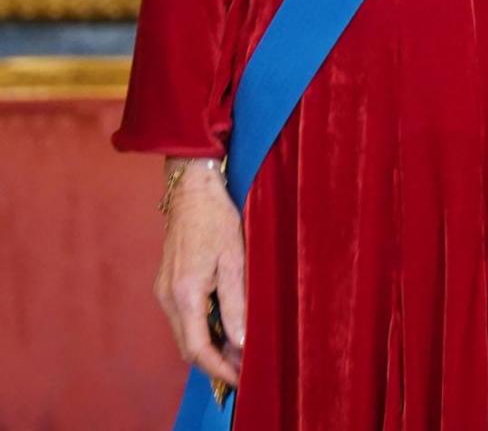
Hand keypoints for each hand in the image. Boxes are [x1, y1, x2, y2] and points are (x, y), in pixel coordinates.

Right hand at [154, 159, 245, 388]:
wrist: (190, 188)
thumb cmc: (215, 217)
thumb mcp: (234, 258)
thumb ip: (235, 302)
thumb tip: (240, 342)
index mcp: (185, 292)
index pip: (199, 348)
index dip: (219, 369)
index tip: (240, 379)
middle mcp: (168, 297)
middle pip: (188, 346)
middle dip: (215, 362)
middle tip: (244, 368)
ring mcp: (164, 290)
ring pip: (185, 334)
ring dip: (209, 346)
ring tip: (238, 349)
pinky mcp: (167, 283)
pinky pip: (183, 318)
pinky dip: (202, 328)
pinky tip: (223, 325)